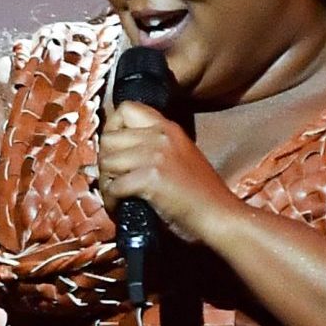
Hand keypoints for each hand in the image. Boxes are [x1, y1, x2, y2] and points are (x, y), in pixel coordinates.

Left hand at [95, 100, 242, 245]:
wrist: (221, 217)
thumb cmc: (201, 196)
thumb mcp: (180, 159)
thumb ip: (150, 151)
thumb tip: (104, 161)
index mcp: (169, 128)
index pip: (126, 108)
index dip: (112, 129)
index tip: (115, 151)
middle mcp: (161, 135)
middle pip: (109, 137)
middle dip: (105, 163)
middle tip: (113, 181)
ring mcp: (156, 155)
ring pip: (107, 161)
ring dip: (106, 184)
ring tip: (116, 198)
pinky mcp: (151, 177)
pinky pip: (114, 186)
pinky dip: (112, 202)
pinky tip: (121, 210)